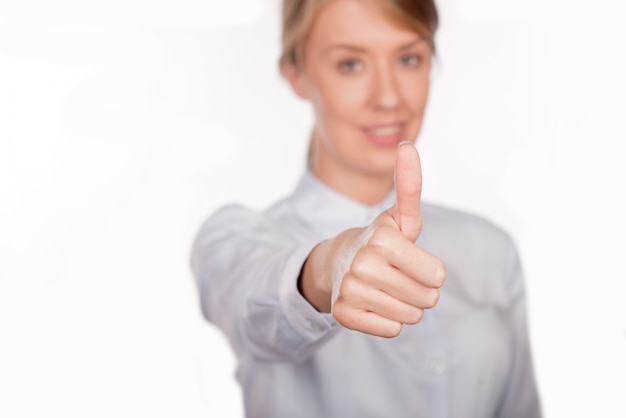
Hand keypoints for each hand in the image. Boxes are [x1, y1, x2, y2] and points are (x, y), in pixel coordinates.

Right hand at [328, 142, 446, 336]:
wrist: (338, 263)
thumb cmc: (380, 241)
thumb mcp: (399, 217)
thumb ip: (409, 186)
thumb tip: (408, 146)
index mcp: (383, 240)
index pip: (438, 276)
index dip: (430, 270)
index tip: (409, 259)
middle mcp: (364, 265)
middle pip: (427, 299)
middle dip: (419, 290)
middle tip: (397, 275)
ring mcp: (351, 290)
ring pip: (410, 316)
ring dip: (405, 305)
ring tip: (386, 287)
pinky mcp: (343, 313)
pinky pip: (391, 329)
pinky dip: (388, 321)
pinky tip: (374, 303)